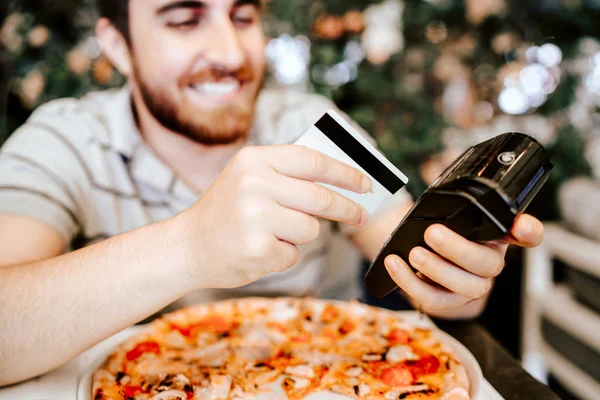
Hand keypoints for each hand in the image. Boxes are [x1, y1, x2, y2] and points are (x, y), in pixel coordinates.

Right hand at [174, 145, 370, 288]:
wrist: (186, 246)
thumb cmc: (225, 212)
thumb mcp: (248, 179)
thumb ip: (287, 174)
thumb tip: (341, 180)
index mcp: (254, 160)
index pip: (313, 161)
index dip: (345, 173)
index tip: (365, 184)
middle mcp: (255, 184)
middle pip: (321, 197)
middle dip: (347, 209)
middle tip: (360, 215)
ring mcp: (255, 217)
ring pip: (310, 229)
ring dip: (300, 236)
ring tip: (271, 233)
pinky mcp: (257, 248)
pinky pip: (293, 254)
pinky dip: (282, 255)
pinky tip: (258, 249)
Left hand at [383, 214, 543, 309]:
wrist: (417, 244)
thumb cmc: (440, 226)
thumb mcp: (450, 212)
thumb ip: (457, 210)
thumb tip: (442, 214)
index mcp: (498, 235)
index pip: (528, 234)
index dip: (529, 231)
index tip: (523, 226)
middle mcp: (491, 262)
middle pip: (488, 265)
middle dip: (458, 249)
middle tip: (432, 233)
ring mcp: (472, 285)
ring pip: (465, 287)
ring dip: (435, 270)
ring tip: (413, 253)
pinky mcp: (449, 301)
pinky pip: (433, 299)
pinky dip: (410, 282)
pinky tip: (395, 265)